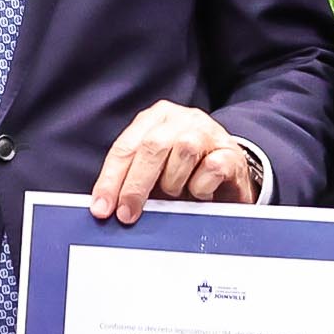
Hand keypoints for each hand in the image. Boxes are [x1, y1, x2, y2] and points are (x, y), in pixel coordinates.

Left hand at [90, 102, 260, 221]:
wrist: (230, 170)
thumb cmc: (186, 172)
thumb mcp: (155, 171)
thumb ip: (131, 180)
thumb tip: (106, 207)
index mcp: (155, 118)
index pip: (125, 147)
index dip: (111, 179)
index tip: (102, 208)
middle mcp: (181, 119)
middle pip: (152, 146)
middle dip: (136, 185)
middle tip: (127, 214)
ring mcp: (208, 131)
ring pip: (183, 151)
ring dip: (174, 182)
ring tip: (175, 195)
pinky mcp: (230, 151)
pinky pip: (212, 167)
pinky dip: (201, 186)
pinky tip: (199, 193)